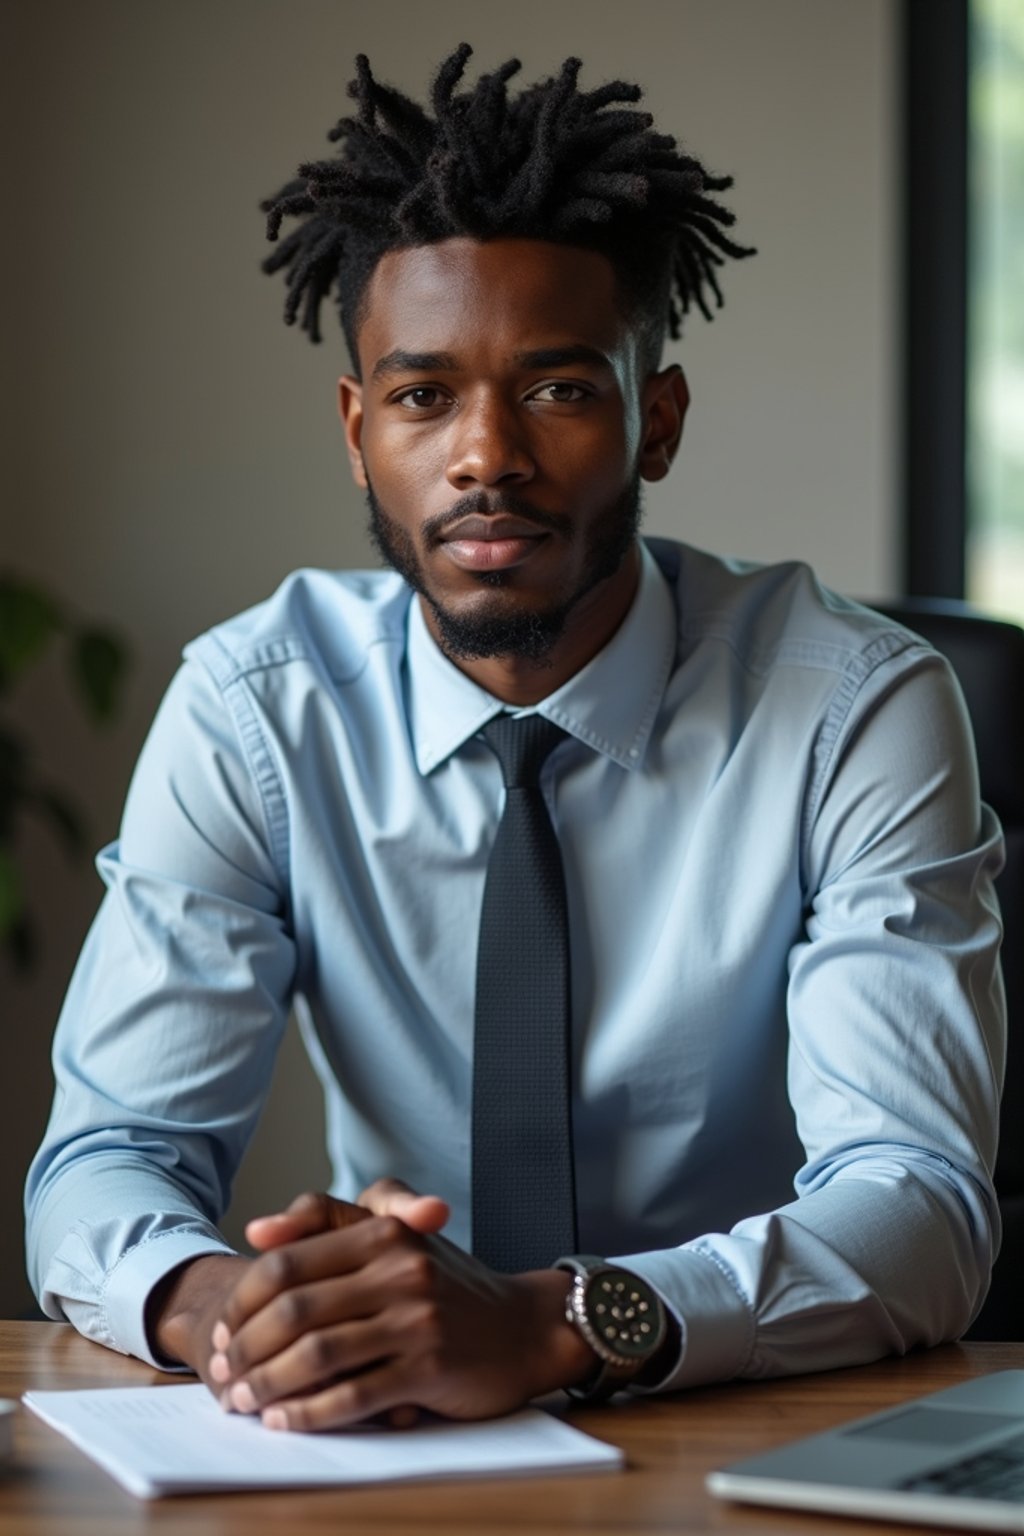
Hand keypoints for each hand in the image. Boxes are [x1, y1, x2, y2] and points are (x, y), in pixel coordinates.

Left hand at [208, 1183, 593, 1430]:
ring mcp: (417, 1318)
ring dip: (268, 1384)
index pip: (289, 1263)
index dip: (243, 1301)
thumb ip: (328, 1219)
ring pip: (317, 1354)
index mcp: (383, 1232)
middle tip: (223, 1373)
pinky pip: (354, 1395)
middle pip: (293, 1309)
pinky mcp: (431, 1366)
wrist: (525, 1327)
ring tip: (245, 1402)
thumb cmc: (447, 1283)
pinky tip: (286, 1422)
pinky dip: (310, 1413)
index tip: (222, 1330)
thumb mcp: (396, 1232)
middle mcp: (399, 1269)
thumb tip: (259, 1232)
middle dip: (246, 1347)